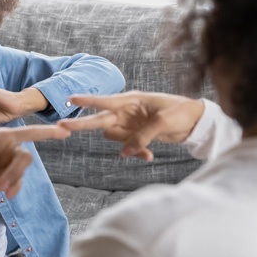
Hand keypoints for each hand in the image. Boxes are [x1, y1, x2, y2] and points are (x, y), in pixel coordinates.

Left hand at [0, 90, 69, 196]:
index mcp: (4, 136)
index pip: (30, 132)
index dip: (48, 131)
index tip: (66, 130)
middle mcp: (8, 148)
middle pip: (25, 157)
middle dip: (13, 171)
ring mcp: (9, 163)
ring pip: (22, 170)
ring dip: (9, 179)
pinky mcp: (8, 176)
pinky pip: (19, 182)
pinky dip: (13, 188)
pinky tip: (5, 194)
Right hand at [57, 91, 204, 160]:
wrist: (196, 122)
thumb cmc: (180, 112)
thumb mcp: (162, 122)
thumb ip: (142, 136)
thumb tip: (124, 152)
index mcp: (131, 100)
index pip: (104, 101)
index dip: (87, 101)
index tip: (69, 100)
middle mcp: (125, 111)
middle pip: (99, 120)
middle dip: (81, 124)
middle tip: (61, 127)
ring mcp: (129, 124)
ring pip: (114, 138)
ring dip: (126, 146)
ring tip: (146, 152)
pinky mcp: (135, 135)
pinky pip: (127, 147)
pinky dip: (136, 153)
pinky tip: (149, 156)